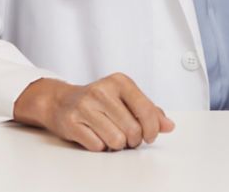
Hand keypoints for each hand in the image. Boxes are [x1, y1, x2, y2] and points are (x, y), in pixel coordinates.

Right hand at [15, 75, 174, 151]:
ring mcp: (85, 106)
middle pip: (133, 130)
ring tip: (112, 136)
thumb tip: (169, 126)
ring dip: (117, 145)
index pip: (146, 110)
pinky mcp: (72, 122)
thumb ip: (149, 110)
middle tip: (128, 138)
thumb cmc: (97, 101)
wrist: (60, 101)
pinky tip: (96, 136)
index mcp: (119, 81)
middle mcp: (102, 91)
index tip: (150, 135)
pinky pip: (98, 146)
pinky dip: (101, 146)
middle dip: (134, 140)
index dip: (152, 129)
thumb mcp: (124, 98)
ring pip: (116, 140)